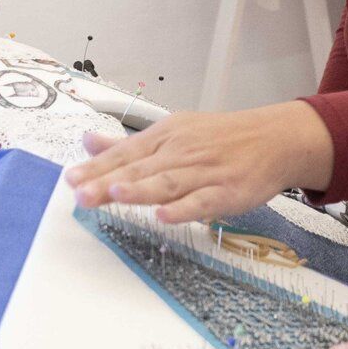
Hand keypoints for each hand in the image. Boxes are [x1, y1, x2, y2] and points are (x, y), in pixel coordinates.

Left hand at [63, 102, 333, 223]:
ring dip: (141, 189)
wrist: (276, 140)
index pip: (126, 153)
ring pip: (168, 182)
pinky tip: (164, 215)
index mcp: (166, 136)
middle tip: (80, 193)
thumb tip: (89, 143)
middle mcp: (182, 152)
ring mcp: (205, 173)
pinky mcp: (227, 192)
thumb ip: (129, 144)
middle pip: (141, 168)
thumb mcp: (174, 132)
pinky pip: (202, 201)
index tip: (71, 178)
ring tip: (113, 194)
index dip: (98, 167)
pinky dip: (183, 209)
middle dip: (108, 181)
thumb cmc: (222, 139)